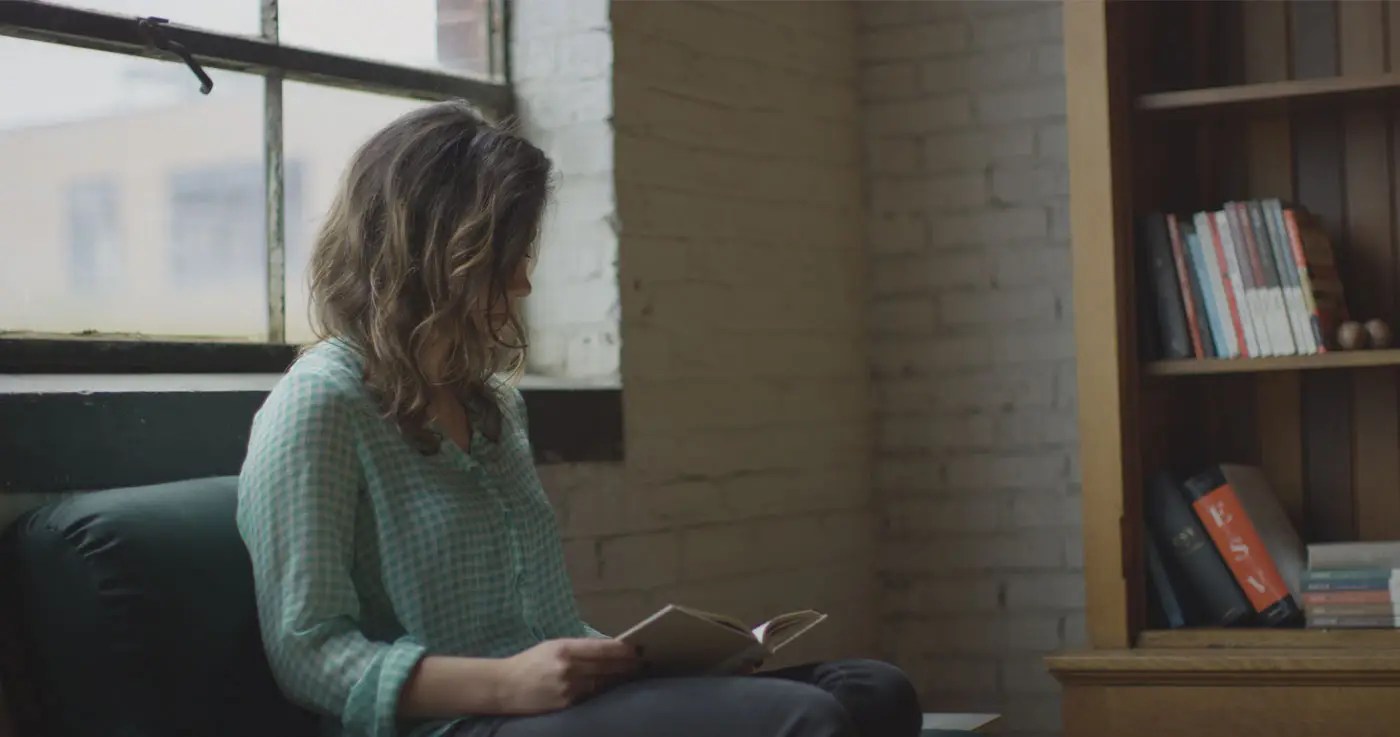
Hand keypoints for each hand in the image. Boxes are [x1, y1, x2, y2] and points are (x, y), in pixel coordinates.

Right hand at [495, 638, 639, 713]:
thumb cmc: (530, 662)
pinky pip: (590, 695)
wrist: (504, 686)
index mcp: (564, 649)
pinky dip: (602, 690)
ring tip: (632, 673)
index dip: (622, 650)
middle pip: (606, 666)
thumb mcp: (552, 646)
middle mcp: (568, 669)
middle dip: (627, 664)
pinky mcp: (566, 704)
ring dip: (618, 678)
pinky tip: (612, 687)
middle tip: (643, 661)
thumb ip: (577, 648)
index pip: (601, 649)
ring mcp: (568, 689)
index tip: (637, 648)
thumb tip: (605, 649)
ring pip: (602, 683)